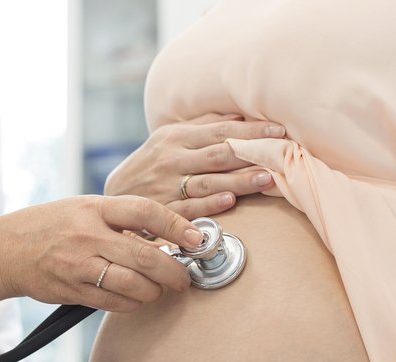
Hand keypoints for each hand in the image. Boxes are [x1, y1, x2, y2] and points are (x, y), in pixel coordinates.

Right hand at [0, 195, 203, 311]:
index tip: (196, 238)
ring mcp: (78, 265)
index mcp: (94, 207)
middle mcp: (87, 235)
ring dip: (154, 292)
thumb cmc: (50, 226)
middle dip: (174, 272)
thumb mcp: (84, 208)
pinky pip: (114, 303)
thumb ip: (121, 220)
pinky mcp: (72, 290)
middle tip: (184, 278)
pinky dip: (133, 303)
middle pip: (145, 257)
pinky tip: (137, 298)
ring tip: (159, 289)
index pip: (145, 211)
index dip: (177, 226)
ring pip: (133, 286)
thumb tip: (166, 237)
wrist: (5, 250)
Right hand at [104, 113, 284, 219]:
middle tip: (281, 152)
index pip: (220, 131)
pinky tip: (230, 202)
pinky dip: (210, 205)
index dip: (251, 130)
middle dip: (251, 152)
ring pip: (208, 181)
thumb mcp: (169, 139)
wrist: (114, 196)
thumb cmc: (149, 165)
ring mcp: (166, 186)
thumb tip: (239, 116)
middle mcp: (172, 159)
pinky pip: (190, 208)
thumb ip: (202, 127)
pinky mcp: (163, 211)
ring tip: (267, 179)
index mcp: (176, 137)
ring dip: (239, 181)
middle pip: (218, 154)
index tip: (279, 130)